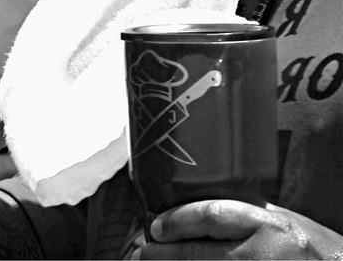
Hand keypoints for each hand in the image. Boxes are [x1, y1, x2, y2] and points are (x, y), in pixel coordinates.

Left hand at [142, 199, 342, 258]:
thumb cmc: (320, 251)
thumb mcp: (287, 224)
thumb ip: (248, 216)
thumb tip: (195, 210)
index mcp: (273, 226)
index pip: (212, 215)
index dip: (177, 221)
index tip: (156, 227)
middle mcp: (268, 255)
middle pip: (200, 254)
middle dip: (165, 255)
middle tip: (144, 252)